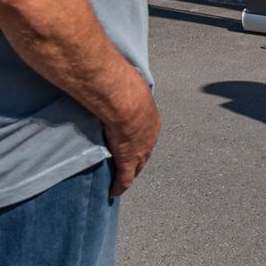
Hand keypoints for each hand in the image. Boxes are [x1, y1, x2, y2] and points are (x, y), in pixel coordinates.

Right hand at [102, 79, 161, 198]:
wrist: (124, 99)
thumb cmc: (126, 87)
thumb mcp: (132, 85)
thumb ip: (127, 85)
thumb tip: (119, 71)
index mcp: (151, 120)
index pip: (146, 135)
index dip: (140, 141)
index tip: (132, 143)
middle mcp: (150, 138)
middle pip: (145, 153)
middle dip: (138, 159)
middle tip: (130, 165)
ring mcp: (140, 151)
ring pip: (136, 167)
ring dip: (130, 172)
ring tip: (121, 178)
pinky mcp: (127, 161)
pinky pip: (124, 179)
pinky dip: (119, 186)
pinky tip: (113, 193)